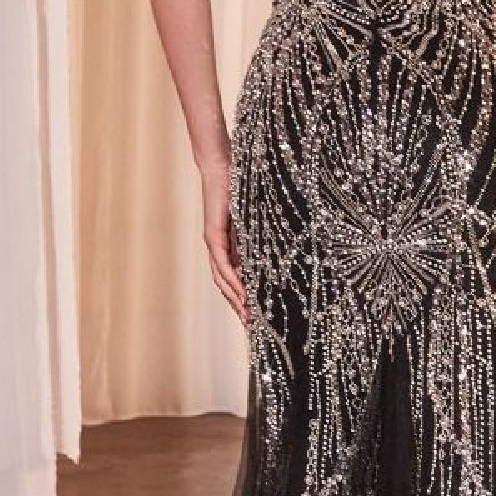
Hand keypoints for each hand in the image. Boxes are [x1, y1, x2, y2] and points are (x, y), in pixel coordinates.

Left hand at [201, 163, 250, 330]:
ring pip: (222, 280)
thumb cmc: (241, 188)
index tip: (258, 318)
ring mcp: (214, 244)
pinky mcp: (213, 236)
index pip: (236, 279)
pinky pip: (222, 265)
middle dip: (239, 308)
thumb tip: (281, 254)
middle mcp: (219, 250)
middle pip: (226, 286)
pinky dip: (232, 281)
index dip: (245, 299)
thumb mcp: (255, 221)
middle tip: (253, 328)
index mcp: (231, 247)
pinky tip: (242, 294)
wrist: (223, 167)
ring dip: (235, 300)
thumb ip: (261, 238)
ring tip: (248, 318)